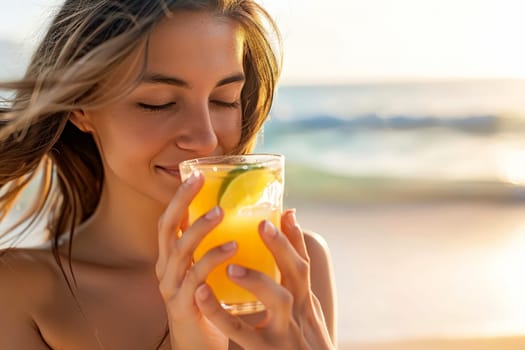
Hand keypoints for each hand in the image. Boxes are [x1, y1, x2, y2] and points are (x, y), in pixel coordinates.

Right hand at [155, 171, 234, 349]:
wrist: (199, 346)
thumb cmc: (207, 303)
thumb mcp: (205, 272)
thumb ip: (214, 246)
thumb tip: (241, 215)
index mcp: (171, 259)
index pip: (169, 221)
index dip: (179, 198)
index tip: (195, 174)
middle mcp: (165, 270)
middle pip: (167, 230)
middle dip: (181, 203)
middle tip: (200, 182)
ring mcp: (172, 288)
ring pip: (180, 252)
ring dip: (199, 229)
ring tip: (221, 213)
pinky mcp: (185, 307)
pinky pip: (195, 280)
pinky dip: (211, 261)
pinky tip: (231, 248)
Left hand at [194, 210, 334, 349]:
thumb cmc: (301, 348)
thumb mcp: (304, 319)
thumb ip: (293, 288)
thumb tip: (281, 258)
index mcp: (305, 304)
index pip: (303, 266)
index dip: (294, 239)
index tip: (285, 213)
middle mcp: (300, 314)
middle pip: (297, 275)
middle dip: (282, 247)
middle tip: (263, 224)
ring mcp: (285, 334)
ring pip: (277, 301)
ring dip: (257, 280)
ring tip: (232, 265)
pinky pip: (241, 332)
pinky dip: (220, 313)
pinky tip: (201, 295)